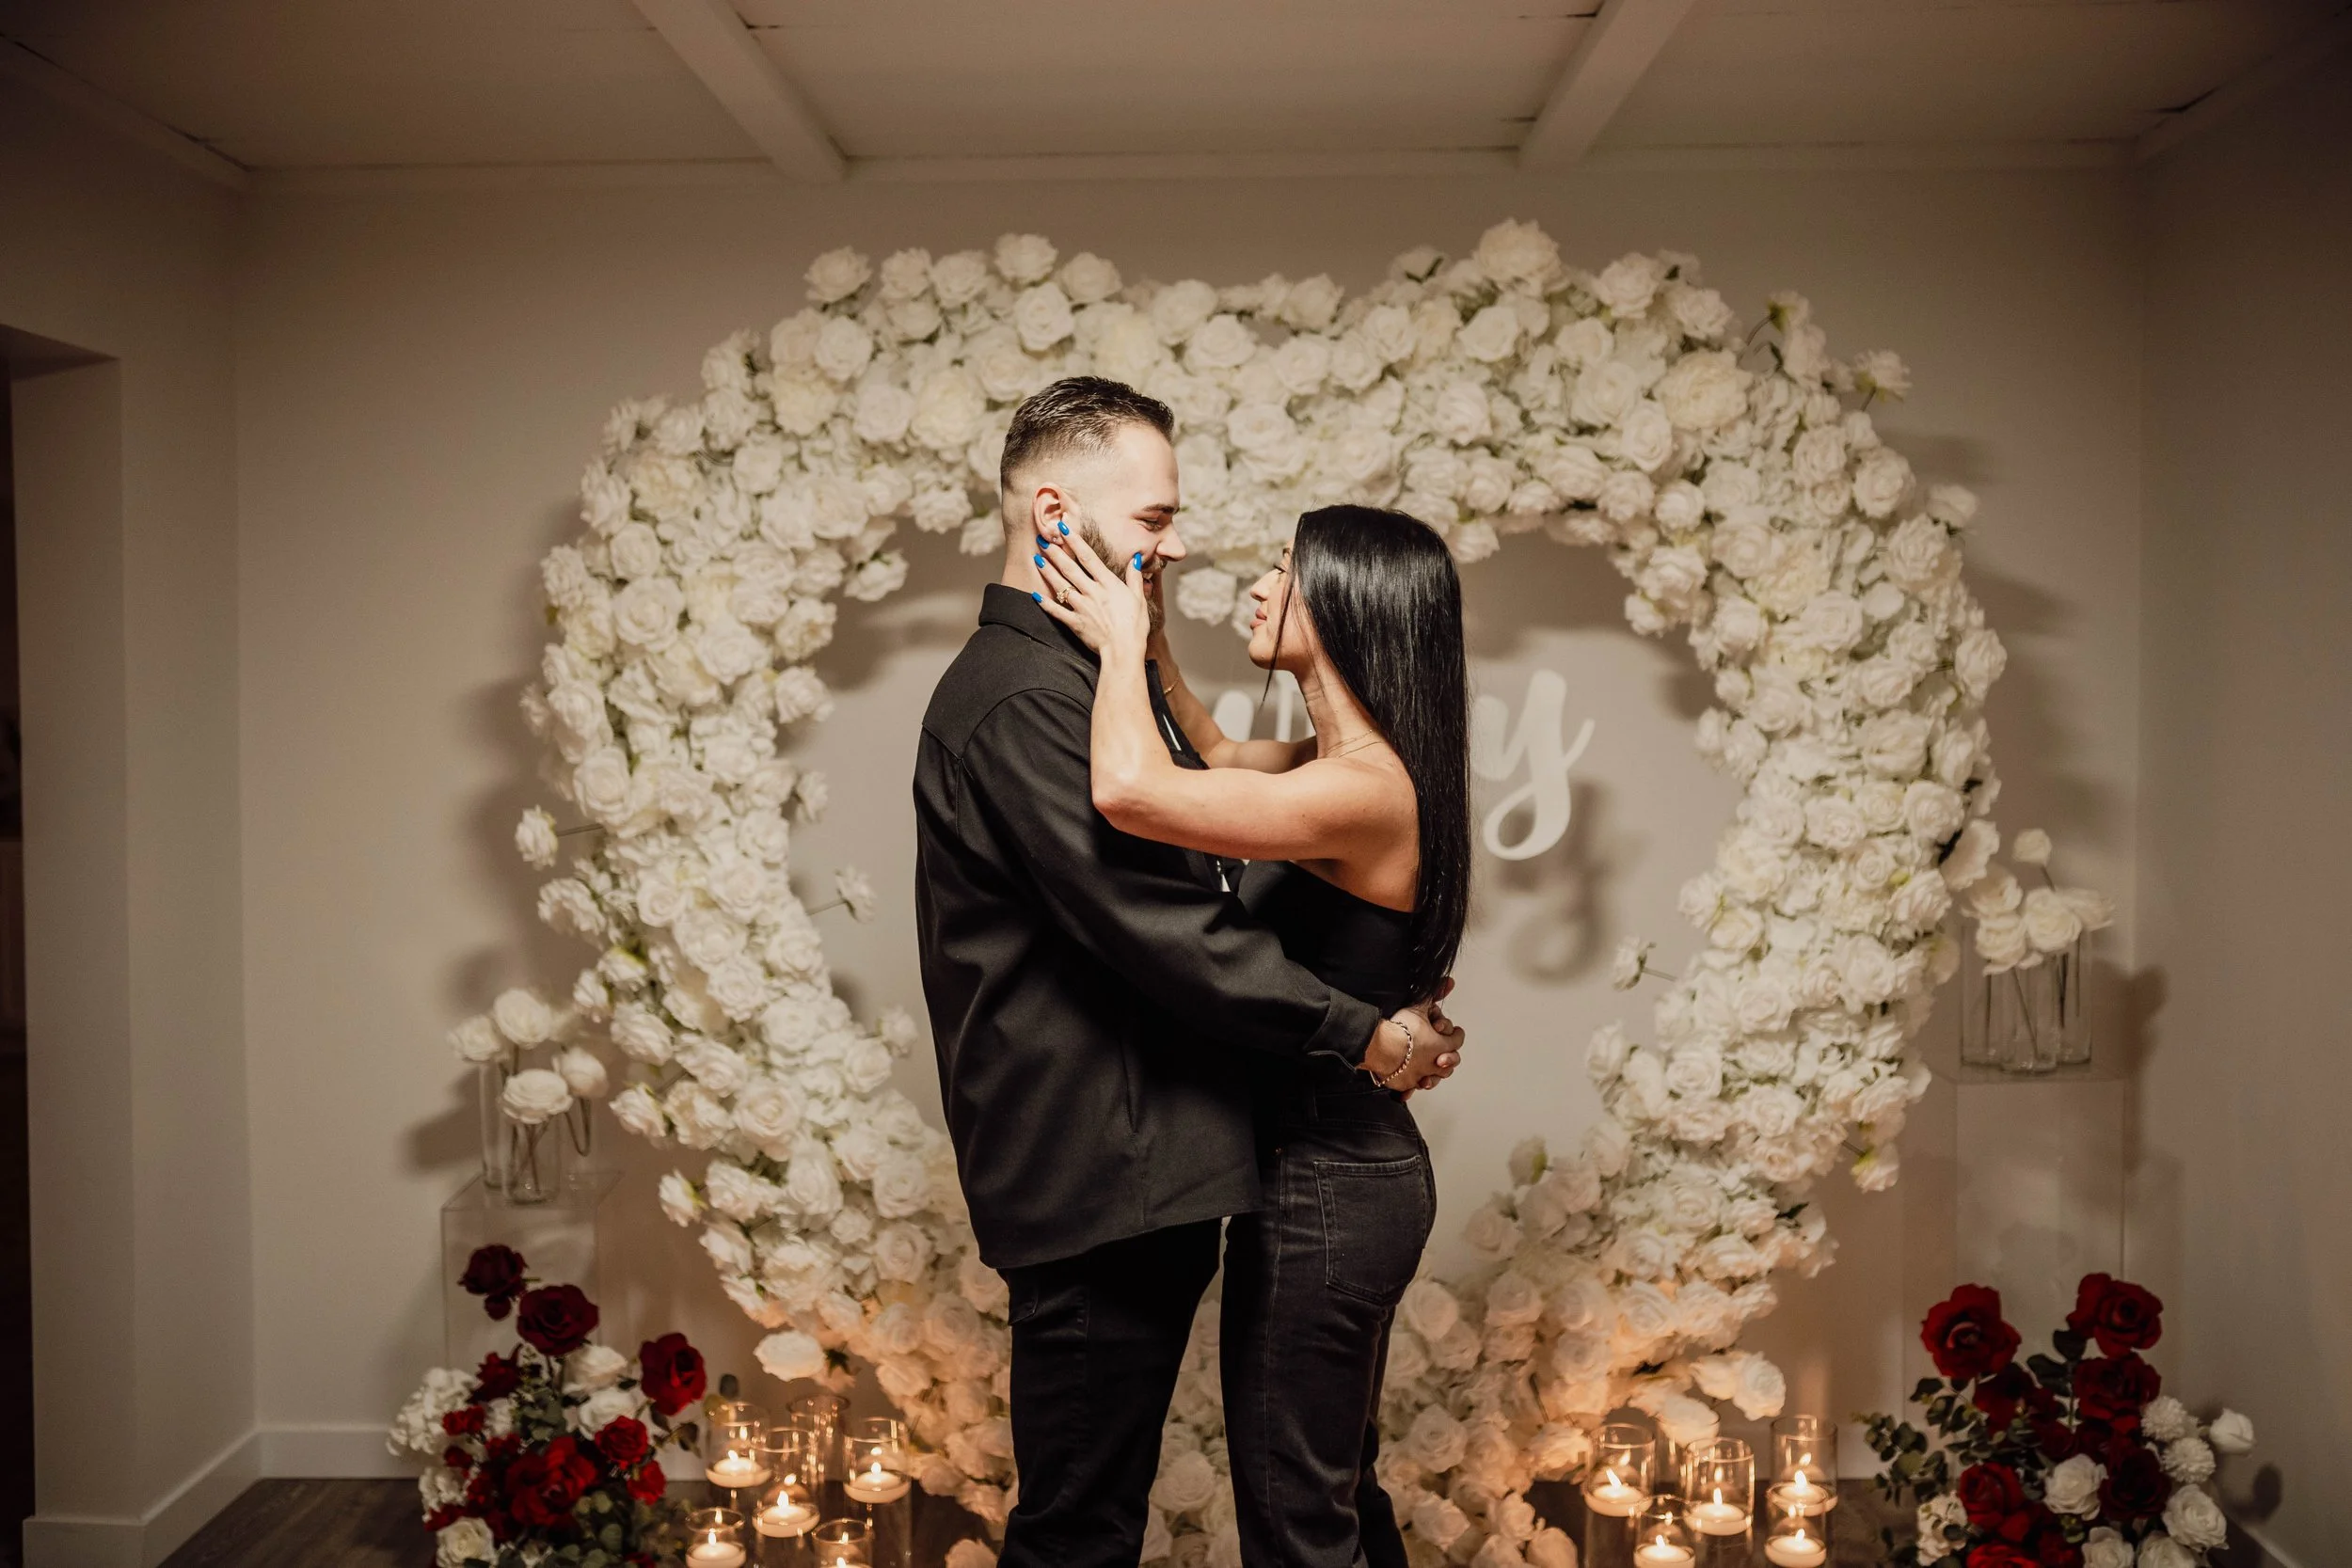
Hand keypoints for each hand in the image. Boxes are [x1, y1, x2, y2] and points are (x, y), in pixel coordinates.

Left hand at [1033, 526, 1150, 661]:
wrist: (1124, 650)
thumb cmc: (1135, 626)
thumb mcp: (1139, 598)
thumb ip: (1134, 577)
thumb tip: (1135, 558)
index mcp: (1108, 584)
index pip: (1088, 557)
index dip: (1074, 541)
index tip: (1063, 528)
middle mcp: (1092, 592)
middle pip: (1070, 568)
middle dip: (1055, 553)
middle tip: (1042, 540)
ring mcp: (1082, 607)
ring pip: (1060, 586)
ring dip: (1047, 572)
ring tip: (1036, 559)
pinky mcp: (1075, 623)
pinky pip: (1057, 611)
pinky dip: (1045, 603)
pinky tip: (1034, 594)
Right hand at [1404, 977, 1464, 1093]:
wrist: (1379, 1046)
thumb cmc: (1400, 1029)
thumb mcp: (1419, 1006)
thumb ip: (1434, 994)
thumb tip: (1449, 982)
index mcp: (1442, 1045)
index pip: (1457, 1040)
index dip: (1456, 1035)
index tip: (1454, 1033)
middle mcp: (1434, 1063)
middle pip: (1450, 1063)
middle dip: (1448, 1058)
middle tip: (1443, 1054)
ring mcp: (1420, 1075)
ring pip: (1435, 1079)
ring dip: (1434, 1075)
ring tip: (1429, 1071)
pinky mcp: (1405, 1083)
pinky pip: (1412, 1088)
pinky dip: (1412, 1086)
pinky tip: (1411, 1085)